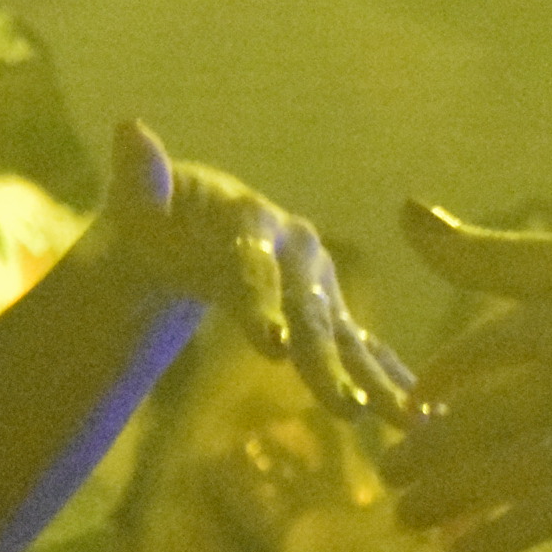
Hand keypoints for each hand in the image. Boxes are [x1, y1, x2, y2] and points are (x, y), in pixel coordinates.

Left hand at [102, 120, 414, 423]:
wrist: (187, 225)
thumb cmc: (153, 217)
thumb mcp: (137, 202)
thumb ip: (140, 178)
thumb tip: (129, 130)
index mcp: (250, 219)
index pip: (253, 268)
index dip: (263, 305)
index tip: (274, 348)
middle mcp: (297, 247)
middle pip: (308, 312)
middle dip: (326, 361)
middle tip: (347, 408)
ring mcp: (317, 281)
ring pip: (344, 336)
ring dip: (376, 380)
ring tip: (409, 421)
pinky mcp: (326, 310)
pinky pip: (360, 348)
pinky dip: (389, 379)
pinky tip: (421, 416)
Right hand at [384, 203, 551, 551]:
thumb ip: (488, 261)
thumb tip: (404, 211)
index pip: (493, 348)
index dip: (450, 374)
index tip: (407, 403)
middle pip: (492, 418)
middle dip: (437, 449)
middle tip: (384, 480)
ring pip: (508, 470)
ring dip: (456, 497)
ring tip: (399, 525)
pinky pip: (547, 513)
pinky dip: (501, 538)